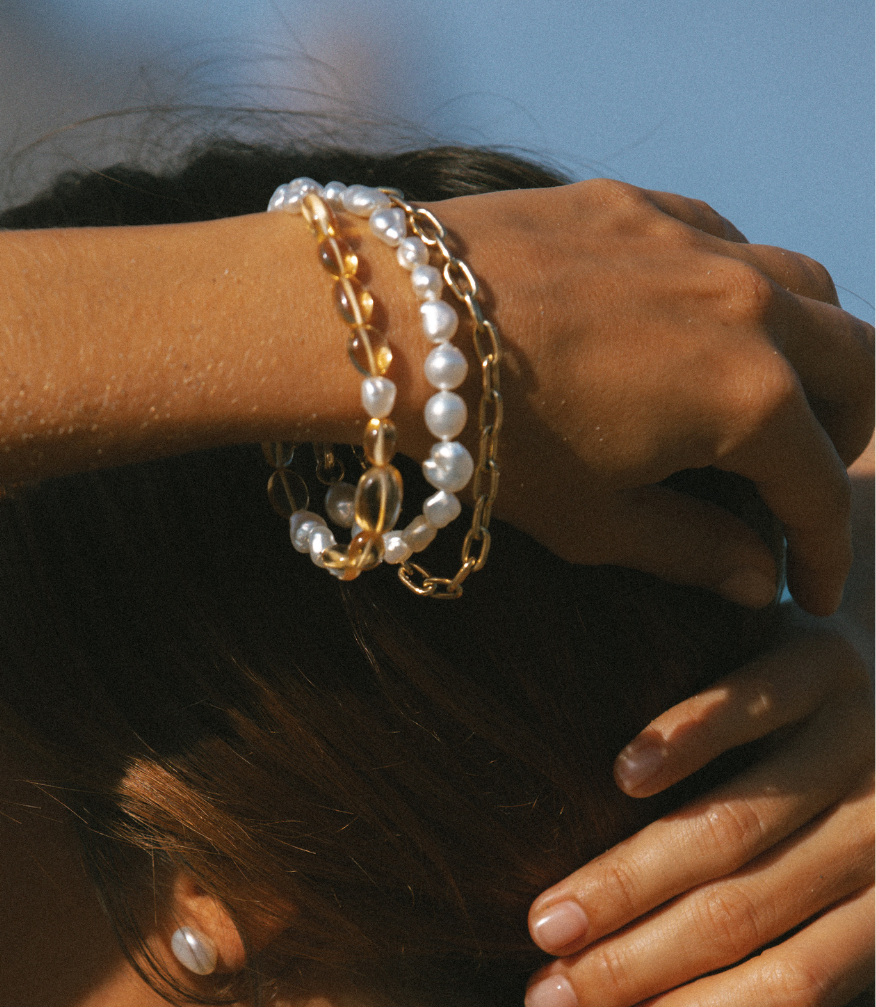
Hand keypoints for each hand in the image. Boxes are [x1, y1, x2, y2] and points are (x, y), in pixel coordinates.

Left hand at [428, 180, 873, 614]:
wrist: (393, 327)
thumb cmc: (485, 440)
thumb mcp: (592, 519)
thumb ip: (690, 549)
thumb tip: (757, 577)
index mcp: (749, 398)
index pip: (820, 487)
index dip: (823, 551)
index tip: (808, 586)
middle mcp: (748, 306)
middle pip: (859, 367)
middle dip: (851, 435)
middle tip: (808, 481)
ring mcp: (696, 242)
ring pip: (806, 287)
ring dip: (812, 348)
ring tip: (772, 395)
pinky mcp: (640, 204)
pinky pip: (726, 238)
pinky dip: (740, 286)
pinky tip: (696, 319)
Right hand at [522, 614, 873, 1006]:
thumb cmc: (853, 791)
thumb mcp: (850, 873)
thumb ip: (788, 928)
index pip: (797, 978)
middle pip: (746, 910)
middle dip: (635, 960)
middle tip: (546, 990)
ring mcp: (854, 736)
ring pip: (732, 826)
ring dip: (629, 877)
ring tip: (549, 917)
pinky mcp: (821, 660)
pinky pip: (748, 706)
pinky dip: (686, 739)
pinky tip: (625, 774)